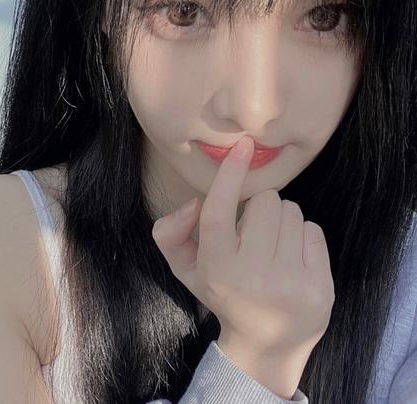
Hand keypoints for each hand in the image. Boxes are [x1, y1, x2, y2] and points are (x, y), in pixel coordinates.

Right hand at [151, 136, 334, 369]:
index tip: (243, 147)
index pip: (218, 212)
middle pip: (265, 201)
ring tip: (272, 246)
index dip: (229, 176)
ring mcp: (290, 284)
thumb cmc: (223, 294)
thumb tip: (194, 202)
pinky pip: (313, 231)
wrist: (266, 344)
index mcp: (216, 268)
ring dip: (280, 220)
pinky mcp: (320, 288)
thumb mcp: (186, 269)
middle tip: (253, 231)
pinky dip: (301, 237)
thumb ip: (171, 233)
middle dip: (258, 207)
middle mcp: (253, 276)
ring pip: (291, 212)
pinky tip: (292, 259)